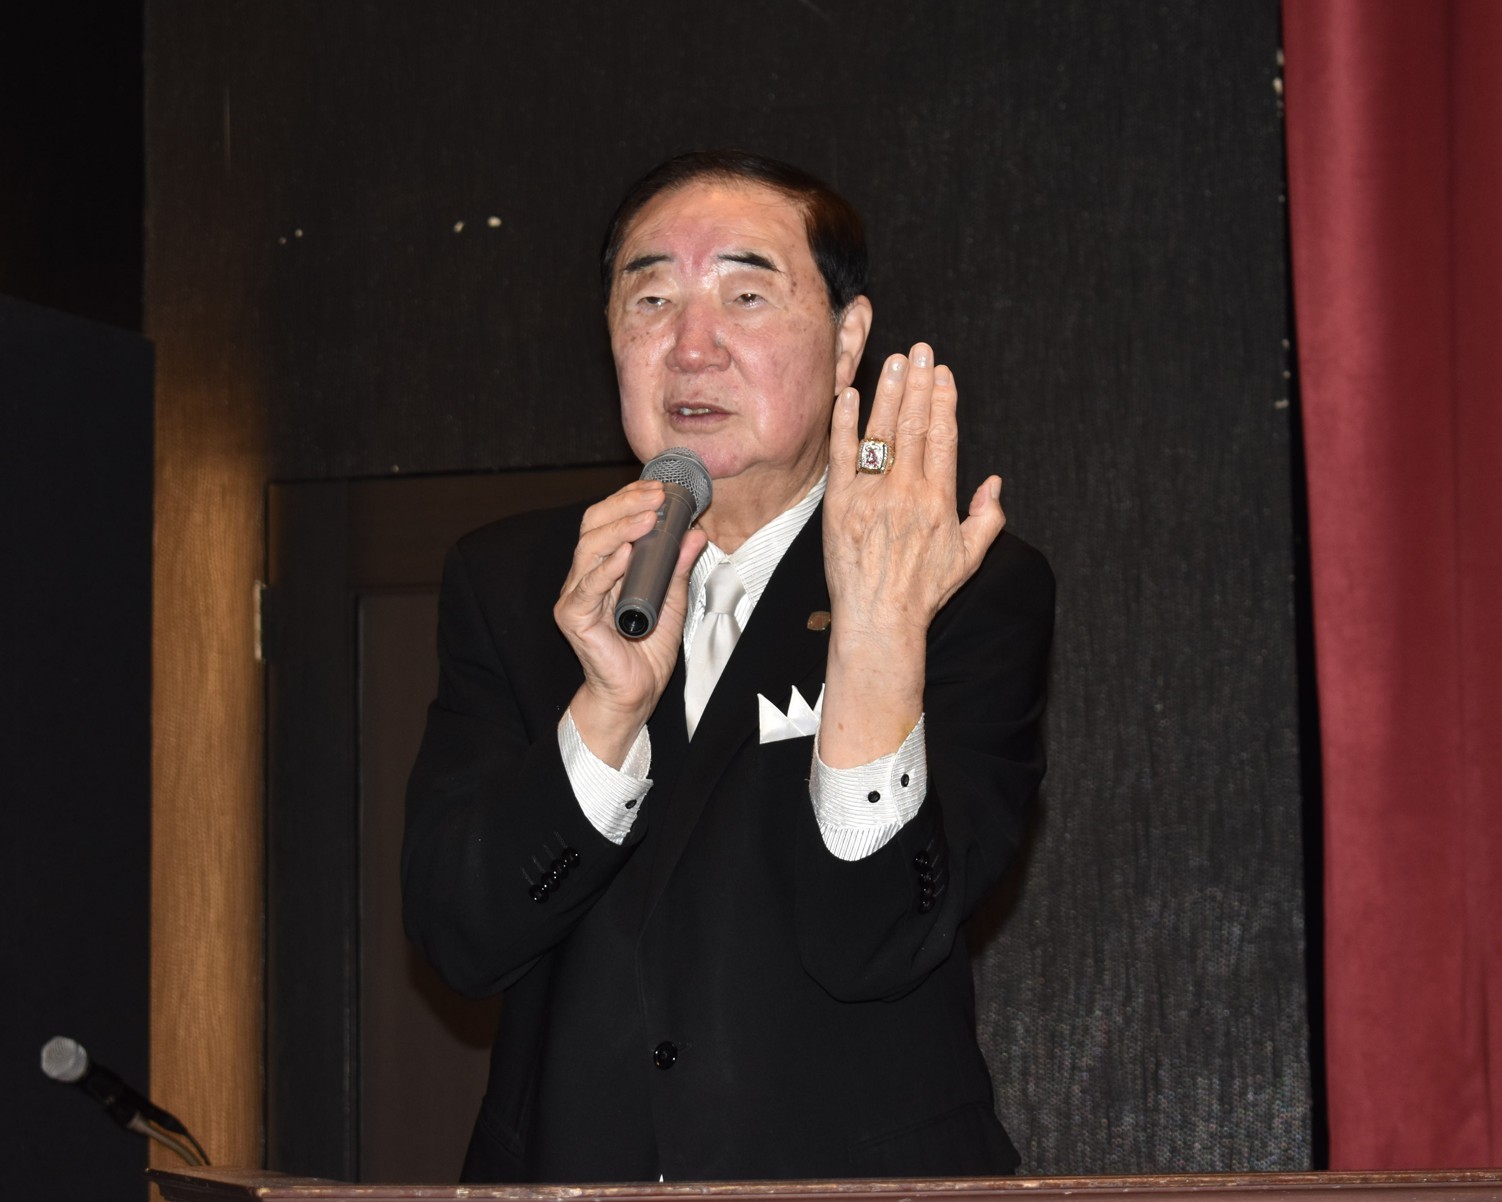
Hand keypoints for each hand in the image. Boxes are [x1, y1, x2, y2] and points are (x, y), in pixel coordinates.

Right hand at [554, 480, 706, 765]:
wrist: (635, 692)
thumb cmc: (647, 650)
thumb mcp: (672, 600)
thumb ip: (679, 567)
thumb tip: (695, 533)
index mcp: (605, 567)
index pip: (608, 520)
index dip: (629, 499)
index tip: (659, 489)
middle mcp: (585, 576)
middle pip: (594, 526)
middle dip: (625, 505)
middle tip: (656, 496)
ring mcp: (576, 595)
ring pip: (589, 549)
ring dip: (620, 529)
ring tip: (648, 518)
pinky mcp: (573, 617)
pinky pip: (588, 587)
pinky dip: (608, 568)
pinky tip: (627, 554)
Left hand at [819, 342, 1005, 765]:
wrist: (879, 617)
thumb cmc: (923, 591)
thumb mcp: (968, 557)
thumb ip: (987, 517)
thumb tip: (994, 483)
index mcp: (938, 499)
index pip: (943, 436)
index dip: (943, 401)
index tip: (943, 374)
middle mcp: (906, 490)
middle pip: (913, 424)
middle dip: (918, 383)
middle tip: (921, 351)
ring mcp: (870, 494)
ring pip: (881, 432)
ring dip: (887, 392)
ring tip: (894, 361)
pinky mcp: (839, 503)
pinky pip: (841, 455)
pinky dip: (845, 423)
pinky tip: (849, 394)